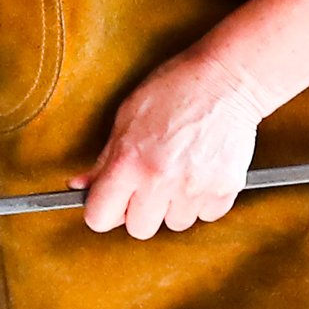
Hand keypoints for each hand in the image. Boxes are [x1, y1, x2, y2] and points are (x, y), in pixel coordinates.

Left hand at [74, 46, 265, 238]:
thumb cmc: (174, 89)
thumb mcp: (126, 116)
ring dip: (174, 206)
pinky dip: (202, 201)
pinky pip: (206, 216)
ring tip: (179, 171)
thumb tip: (81, 185)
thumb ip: (104, 159)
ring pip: (175, 224)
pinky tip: (200, 172)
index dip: (103, 210)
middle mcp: (160, 180)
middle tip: (148, 183)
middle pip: (139, 229)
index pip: (100, 217)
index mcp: (129, 162)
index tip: (111, 201)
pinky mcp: (225, 190)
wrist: (226, 79)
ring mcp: (194, 188)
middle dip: (139, 210)